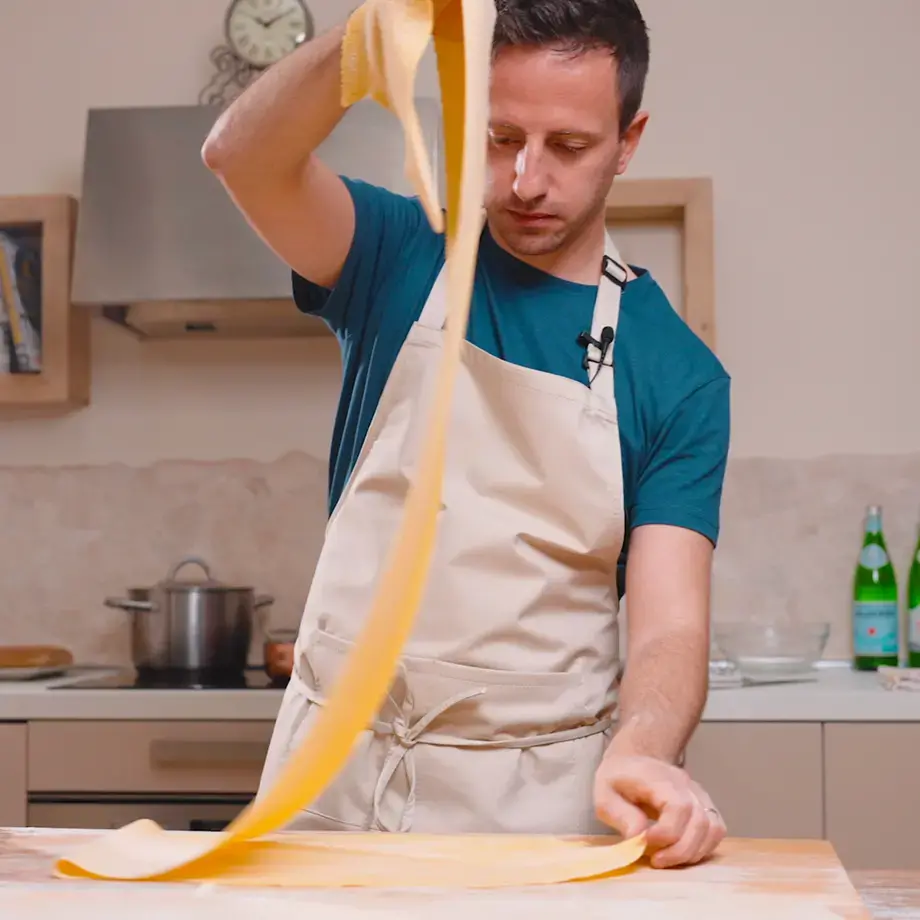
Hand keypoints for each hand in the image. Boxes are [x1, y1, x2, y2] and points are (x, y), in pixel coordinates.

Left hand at [593, 753, 726, 868]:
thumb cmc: (618, 779)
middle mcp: (685, 784)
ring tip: (667, 858)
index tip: (647, 843)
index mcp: (659, 778)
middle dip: (679, 850)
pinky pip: (716, 830)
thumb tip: (638, 838)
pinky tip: (681, 853)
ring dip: (692, 852)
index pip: (679, 807)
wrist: (632, 761)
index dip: (667, 833)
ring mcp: (698, 793)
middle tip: (656, 860)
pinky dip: (703, 847)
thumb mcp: (604, 795)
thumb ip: (620, 815)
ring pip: (712, 828)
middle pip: (699, 821)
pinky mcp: (704, 805)